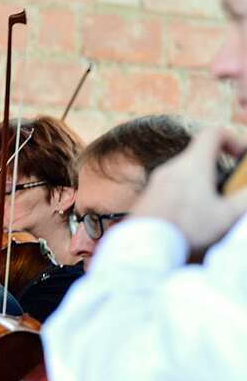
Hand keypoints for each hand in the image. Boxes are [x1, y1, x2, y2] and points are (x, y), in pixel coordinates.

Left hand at [133, 127, 246, 251]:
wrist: (143, 246)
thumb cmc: (186, 228)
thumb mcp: (227, 215)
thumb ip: (245, 198)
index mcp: (193, 164)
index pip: (213, 133)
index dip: (232, 140)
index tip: (241, 158)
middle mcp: (171, 168)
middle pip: (198, 156)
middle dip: (218, 170)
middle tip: (227, 191)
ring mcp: (156, 182)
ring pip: (184, 174)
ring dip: (200, 185)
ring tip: (209, 209)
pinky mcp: (146, 197)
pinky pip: (169, 189)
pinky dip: (183, 196)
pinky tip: (188, 218)